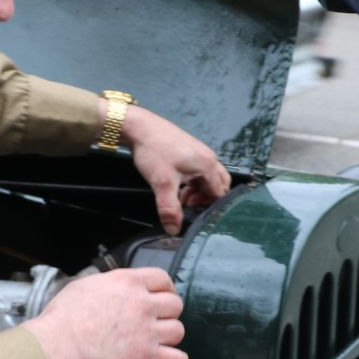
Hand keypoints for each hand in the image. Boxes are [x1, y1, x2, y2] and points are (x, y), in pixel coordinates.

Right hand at [28, 267, 186, 358]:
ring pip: (178, 331)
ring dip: (169, 337)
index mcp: (127, 283)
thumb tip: (112, 289)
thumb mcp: (84, 286)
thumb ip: (107, 286)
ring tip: (158, 342)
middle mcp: (142, 304)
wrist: (57, 347)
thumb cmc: (62, 319)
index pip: (162, 279)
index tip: (162, 297)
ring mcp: (146, 331)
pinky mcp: (146, 357)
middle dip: (168, 313)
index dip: (165, 289)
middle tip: (157, 322)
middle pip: (175, 305)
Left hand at [115, 104, 232, 234]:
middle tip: (188, 205)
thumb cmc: (153, 151)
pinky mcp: (190, 150)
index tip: (192, 212)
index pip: (219, 194)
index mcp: (207, 165)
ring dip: (198, 191)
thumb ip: (169, 209)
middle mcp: (208, 157)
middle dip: (206, 199)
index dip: (208, 207)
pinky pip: (199, 170)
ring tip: (180, 197)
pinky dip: (192, 181)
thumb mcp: (162, 183)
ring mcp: (199, 152)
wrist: (139, 127)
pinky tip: (176, 184)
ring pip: (208, 178)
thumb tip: (174, 230)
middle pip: (219, 185)